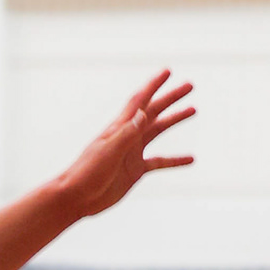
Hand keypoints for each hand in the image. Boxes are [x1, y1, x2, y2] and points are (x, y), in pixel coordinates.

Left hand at [58, 70, 195, 218]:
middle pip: (153, 111)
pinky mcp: (135, 170)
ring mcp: (132, 153)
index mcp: (119, 128)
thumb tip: (143, 113)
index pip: (139, 100)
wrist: (76, 198)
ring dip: (174, 119)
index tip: (168, 71)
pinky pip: (159, 162)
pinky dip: (175, 160)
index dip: (153, 85)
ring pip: (158, 131)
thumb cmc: (87, 173)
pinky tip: (191, 159)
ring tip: (193, 109)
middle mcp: (127, 136)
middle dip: (171, 97)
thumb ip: (127, 134)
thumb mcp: (109, 152)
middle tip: (190, 85)